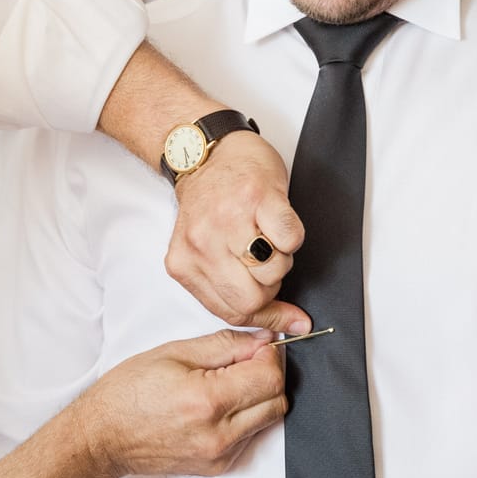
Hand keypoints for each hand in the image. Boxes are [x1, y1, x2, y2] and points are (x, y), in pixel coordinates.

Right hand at [75, 328, 287, 476]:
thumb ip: (226, 344)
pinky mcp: (218, 467)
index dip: (268, 355)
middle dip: (268, 374)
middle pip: (277, 399)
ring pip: (269, 418)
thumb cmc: (129, 392)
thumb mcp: (175, 352)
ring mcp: (220, 455)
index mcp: (207, 400)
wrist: (102, 437)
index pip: (269, 376)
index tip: (255, 347)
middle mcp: (218, 434)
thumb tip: (263, 340)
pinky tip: (219, 407)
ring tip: (227, 385)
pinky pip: (252, 436)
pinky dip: (246, 417)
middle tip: (242, 363)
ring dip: (259, 396)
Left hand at [165, 130, 308, 329]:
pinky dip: (292, 235)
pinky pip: (291, 238)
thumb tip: (290, 324)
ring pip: (275, 270)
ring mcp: (229, 219)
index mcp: (184, 263)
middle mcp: (202, 242)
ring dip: (281, 258)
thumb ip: (235, 290)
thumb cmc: (211, 204)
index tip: (287, 318)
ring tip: (266, 236)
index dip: (265, 318)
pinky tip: (275, 220)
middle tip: (265, 265)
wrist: (208, 152)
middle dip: (270, 287)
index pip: (231, 311)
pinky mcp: (258, 196)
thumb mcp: (208, 253)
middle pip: (254, 298)